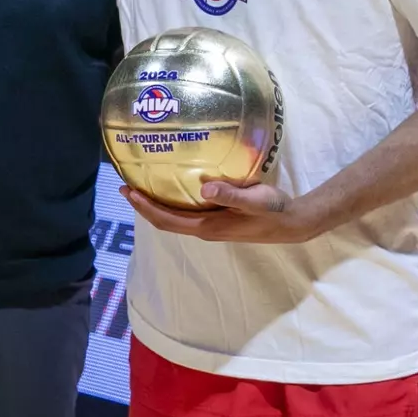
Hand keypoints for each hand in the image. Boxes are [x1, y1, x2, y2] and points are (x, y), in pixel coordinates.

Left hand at [122, 183, 322, 243]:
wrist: (291, 223)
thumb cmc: (273, 211)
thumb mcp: (254, 200)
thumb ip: (230, 195)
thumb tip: (205, 188)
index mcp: (207, 227)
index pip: (167, 220)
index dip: (145, 208)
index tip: (128, 192)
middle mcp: (204, 229)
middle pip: (165, 221)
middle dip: (143, 206)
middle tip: (126, 187)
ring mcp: (210, 226)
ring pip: (174, 218)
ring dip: (155, 205)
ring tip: (141, 187)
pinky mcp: (217, 220)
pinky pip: (186, 214)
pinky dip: (171, 203)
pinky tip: (171, 189)